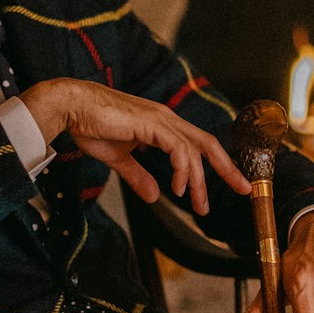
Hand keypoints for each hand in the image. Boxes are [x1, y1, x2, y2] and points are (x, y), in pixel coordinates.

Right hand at [20, 79, 250, 213]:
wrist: (70, 108)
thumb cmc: (90, 126)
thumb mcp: (119, 158)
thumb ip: (138, 176)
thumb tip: (155, 196)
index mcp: (161, 124)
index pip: (198, 144)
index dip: (217, 164)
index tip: (230, 184)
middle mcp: (166, 119)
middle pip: (207, 143)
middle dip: (227, 168)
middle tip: (243, 190)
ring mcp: (160, 119)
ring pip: (193, 150)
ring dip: (198, 180)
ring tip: (197, 204)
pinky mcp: (150, 123)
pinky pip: (177, 148)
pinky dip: (182, 169)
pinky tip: (178, 187)